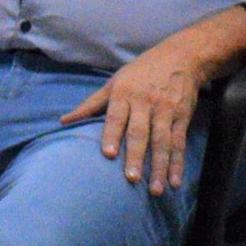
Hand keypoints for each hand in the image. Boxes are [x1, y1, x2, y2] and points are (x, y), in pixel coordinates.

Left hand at [68, 39, 219, 195]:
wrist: (181, 56)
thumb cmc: (141, 71)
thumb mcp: (114, 82)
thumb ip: (91, 104)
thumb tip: (63, 120)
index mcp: (124, 93)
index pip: (116, 117)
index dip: (111, 135)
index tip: (108, 154)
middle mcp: (145, 102)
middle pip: (139, 132)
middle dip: (136, 156)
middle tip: (131, 179)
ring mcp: (165, 110)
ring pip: (162, 141)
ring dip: (159, 166)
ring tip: (155, 189)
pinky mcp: (182, 117)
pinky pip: (179, 143)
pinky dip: (177, 163)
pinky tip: (175, 181)